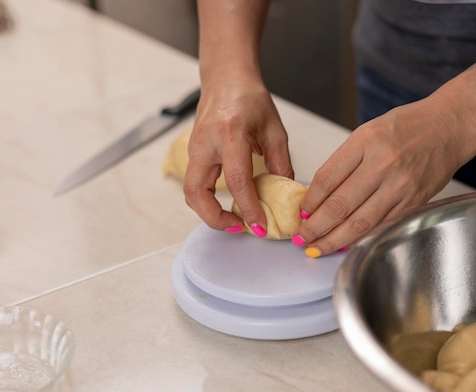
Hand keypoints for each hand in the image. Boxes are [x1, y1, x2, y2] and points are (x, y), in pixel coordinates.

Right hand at [184, 78, 293, 235]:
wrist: (226, 79)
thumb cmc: (249, 98)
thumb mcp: (274, 130)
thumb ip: (280, 164)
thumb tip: (284, 195)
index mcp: (230, 133)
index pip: (236, 180)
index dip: (248, 207)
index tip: (260, 226)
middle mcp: (206, 143)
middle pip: (196, 192)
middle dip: (215, 218)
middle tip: (240, 227)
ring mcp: (194, 149)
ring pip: (191, 192)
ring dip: (209, 213)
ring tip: (235, 219)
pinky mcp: (192, 154)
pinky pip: (195, 184)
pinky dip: (208, 201)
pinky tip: (228, 204)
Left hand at [293, 96, 463, 256]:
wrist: (449, 127)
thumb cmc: (406, 127)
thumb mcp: (368, 132)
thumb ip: (344, 162)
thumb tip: (318, 195)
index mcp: (366, 142)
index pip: (327, 179)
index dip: (309, 201)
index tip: (300, 213)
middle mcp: (383, 164)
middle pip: (340, 205)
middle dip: (316, 227)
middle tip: (302, 238)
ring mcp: (400, 185)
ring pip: (360, 222)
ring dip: (334, 239)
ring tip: (317, 248)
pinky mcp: (414, 201)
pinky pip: (381, 225)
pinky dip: (361, 238)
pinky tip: (346, 244)